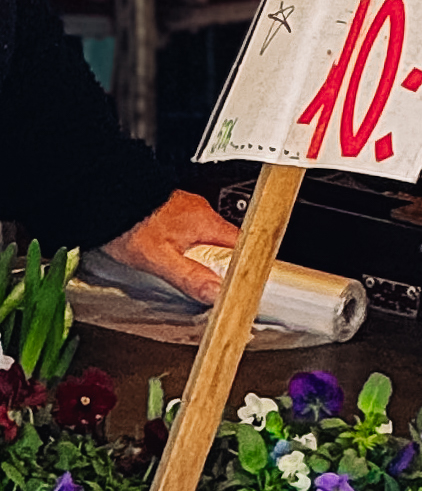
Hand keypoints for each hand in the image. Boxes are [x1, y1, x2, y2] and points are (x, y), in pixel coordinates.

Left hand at [98, 190, 242, 304]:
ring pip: (208, 238)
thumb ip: (190, 277)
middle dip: (226, 264)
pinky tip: (175, 257)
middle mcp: (200, 212)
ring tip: (196, 277)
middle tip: (221, 287)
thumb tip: (217, 293)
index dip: (249, 265)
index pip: (243, 245)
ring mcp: (186, 210)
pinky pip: (191, 232)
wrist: (102, 197)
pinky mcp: (171, 212)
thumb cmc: (127, 223)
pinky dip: (189, 247)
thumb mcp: (158, 259)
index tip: (250, 282)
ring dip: (206, 256)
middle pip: (227, 244)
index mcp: (206, 222)